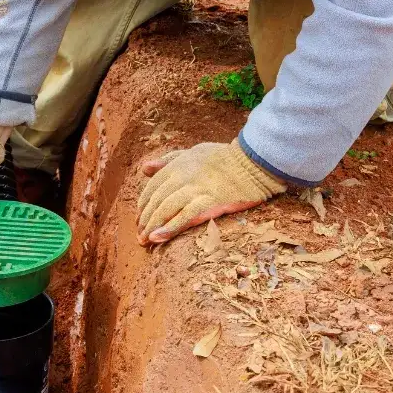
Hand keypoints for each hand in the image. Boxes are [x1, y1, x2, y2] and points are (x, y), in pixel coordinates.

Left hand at [137, 141, 285, 244]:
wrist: (253, 162)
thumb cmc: (224, 157)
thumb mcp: (193, 152)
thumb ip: (168, 160)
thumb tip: (145, 168)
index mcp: (178, 165)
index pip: (152, 187)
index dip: (143, 204)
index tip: (140, 218)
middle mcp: (182, 177)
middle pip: (156, 201)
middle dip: (144, 219)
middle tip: (139, 236)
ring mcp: (195, 190)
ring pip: (166, 209)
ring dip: (152, 226)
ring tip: (145, 240)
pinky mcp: (209, 202)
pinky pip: (185, 217)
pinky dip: (169, 228)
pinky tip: (158, 238)